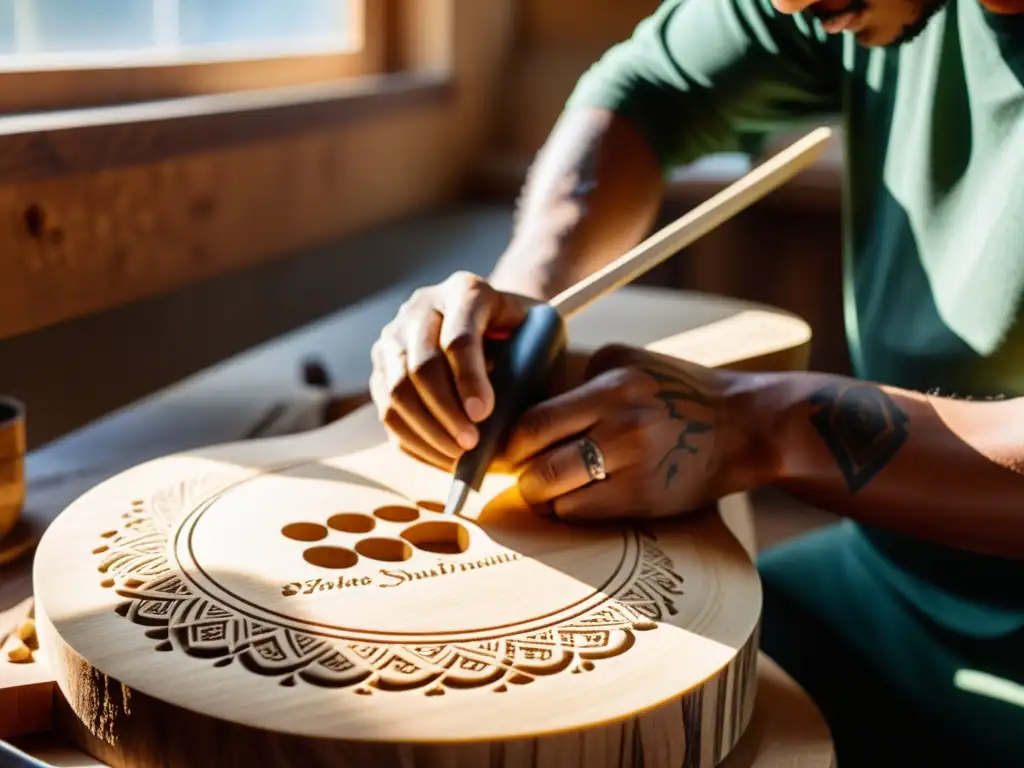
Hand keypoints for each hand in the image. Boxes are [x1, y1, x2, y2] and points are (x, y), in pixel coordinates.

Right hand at [369, 271, 532, 469]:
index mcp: (465, 291)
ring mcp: (395, 334)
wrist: (494, 321)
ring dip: (427, 430)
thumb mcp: (538, 337)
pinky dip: (413, 439)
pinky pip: (386, 410)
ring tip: (457, 456)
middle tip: (471, 445)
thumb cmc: (523, 335)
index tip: (484, 414)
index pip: (458, 337)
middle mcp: (422, 306)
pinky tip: (440, 456)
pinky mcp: (382, 365)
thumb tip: (509, 423)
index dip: (469, 379)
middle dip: (446, 411)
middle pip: (421, 365)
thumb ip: (530, 366)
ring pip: (396, 390)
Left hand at [501, 344, 755, 520]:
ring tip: (544, 489)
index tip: (505, 449)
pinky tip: (574, 500)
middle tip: (519, 473)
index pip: (534, 422)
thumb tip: (525, 407)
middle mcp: (622, 426)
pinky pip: (583, 514)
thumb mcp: (628, 363)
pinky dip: (567, 510)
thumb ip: (579, 380)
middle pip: (537, 464)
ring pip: (556, 496)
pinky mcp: (646, 499)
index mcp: (612, 387)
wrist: (745, 425)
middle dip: (518, 475)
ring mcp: (635, 466)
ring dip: (541, 497)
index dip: (509, 443)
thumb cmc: (678, 391)